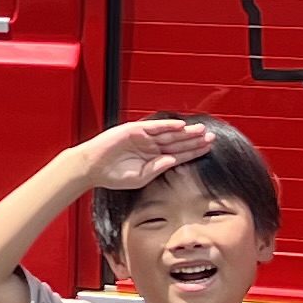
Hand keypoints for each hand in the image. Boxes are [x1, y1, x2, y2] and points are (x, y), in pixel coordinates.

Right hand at [90, 117, 215, 192]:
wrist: (92, 168)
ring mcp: (143, 137)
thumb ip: (157, 169)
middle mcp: (151, 146)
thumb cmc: (112, 175)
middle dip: (194, 140)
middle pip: (177, 142)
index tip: (207, 148)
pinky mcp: (134, 130)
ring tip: (201, 131)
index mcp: (153, 159)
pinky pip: (154, 126)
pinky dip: (167, 125)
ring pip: (169, 133)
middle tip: (211, 137)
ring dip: (185, 132)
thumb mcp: (140, 178)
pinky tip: (180, 125)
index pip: (178, 154)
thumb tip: (172, 160)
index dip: (193, 151)